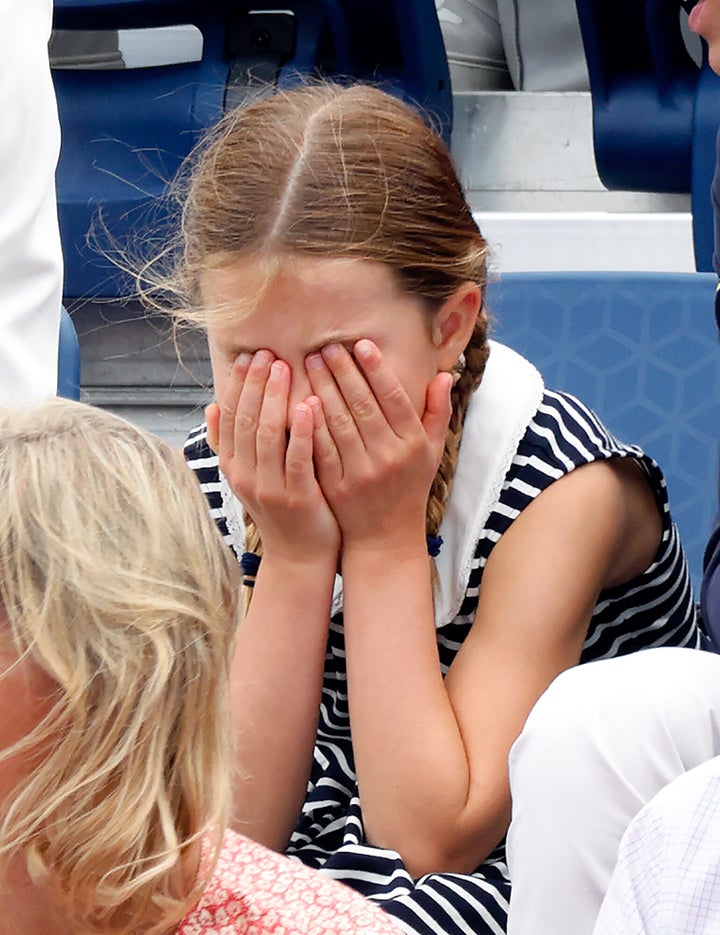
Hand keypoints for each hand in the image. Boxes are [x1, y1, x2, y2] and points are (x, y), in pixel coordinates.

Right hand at [206, 350, 340, 562]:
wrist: (299, 556)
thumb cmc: (280, 510)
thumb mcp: (249, 476)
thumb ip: (231, 444)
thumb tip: (212, 406)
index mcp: (232, 467)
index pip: (230, 418)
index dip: (238, 385)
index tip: (248, 356)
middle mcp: (246, 476)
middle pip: (246, 421)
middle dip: (255, 384)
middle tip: (267, 354)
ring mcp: (270, 488)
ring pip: (268, 435)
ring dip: (275, 398)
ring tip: (284, 368)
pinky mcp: (298, 498)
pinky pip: (298, 458)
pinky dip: (302, 430)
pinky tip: (309, 405)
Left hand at [306, 340, 451, 552]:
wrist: (385, 537)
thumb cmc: (409, 486)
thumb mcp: (432, 451)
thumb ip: (438, 412)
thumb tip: (444, 374)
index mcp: (413, 444)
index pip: (394, 398)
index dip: (378, 370)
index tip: (362, 344)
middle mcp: (388, 457)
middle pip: (363, 405)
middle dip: (343, 371)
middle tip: (326, 346)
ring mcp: (361, 473)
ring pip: (338, 422)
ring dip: (323, 388)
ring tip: (310, 362)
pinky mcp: (336, 486)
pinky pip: (321, 447)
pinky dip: (310, 422)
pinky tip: (300, 399)